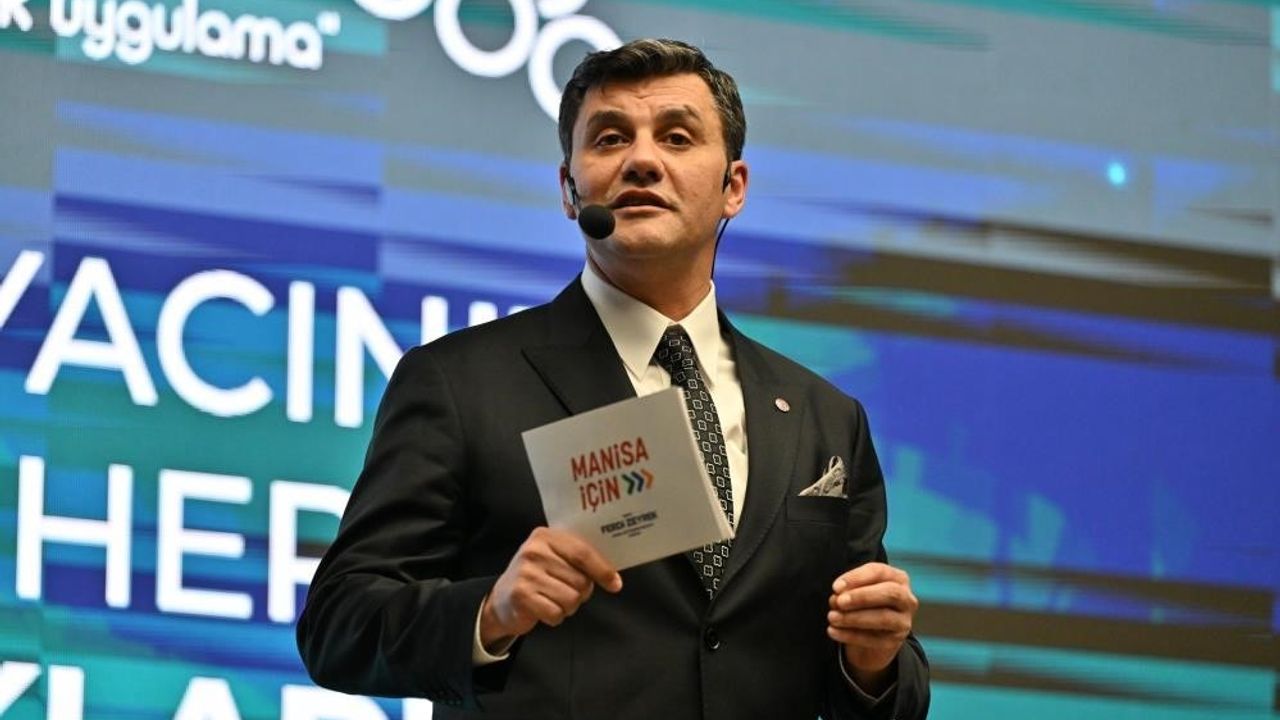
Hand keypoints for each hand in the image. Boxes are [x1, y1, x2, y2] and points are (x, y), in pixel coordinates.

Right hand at [480, 527, 621, 650]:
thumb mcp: (555, 558)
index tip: (615, 584)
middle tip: (565, 590)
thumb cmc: (538, 577)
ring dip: (568, 606)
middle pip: (580, 580)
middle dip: (581, 592)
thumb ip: (579, 559)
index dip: (603, 570)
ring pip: (571, 599)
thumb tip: (613, 576)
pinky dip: (555, 617)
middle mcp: (534, 551)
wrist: (501, 599)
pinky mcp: (521, 596)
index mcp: (546, 536)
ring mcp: (526, 574)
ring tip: (553, 599)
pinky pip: (556, 613)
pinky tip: (544, 609)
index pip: (583, 553)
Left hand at [827, 562, 917, 691]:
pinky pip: (874, 639)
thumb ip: (848, 591)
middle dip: (862, 596)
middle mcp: (906, 599)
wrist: (870, 637)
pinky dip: (850, 635)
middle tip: (839, 601)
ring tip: (832, 617)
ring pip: (883, 618)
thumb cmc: (863, 605)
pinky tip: (833, 631)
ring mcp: (903, 622)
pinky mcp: (895, 642)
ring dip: (854, 617)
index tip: (836, 587)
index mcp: (897, 578)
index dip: (857, 578)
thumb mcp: (857, 593)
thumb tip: (837, 597)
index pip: (879, 572)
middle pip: (890, 593)